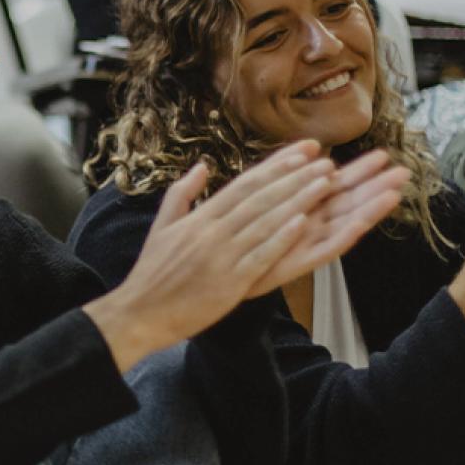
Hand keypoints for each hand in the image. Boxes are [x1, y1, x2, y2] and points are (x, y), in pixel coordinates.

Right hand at [87, 141, 407, 367]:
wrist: (139, 312)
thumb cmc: (152, 272)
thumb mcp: (162, 226)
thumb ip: (183, 194)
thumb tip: (202, 166)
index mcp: (199, 219)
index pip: (243, 184)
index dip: (275, 166)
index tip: (301, 151)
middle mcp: (212, 233)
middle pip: (260, 198)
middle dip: (295, 177)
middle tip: (325, 160)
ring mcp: (222, 257)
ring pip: (266, 222)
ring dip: (298, 201)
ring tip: (324, 184)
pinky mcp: (230, 283)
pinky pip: (260, 256)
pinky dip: (282, 238)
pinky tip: (303, 223)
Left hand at [241, 147, 410, 299]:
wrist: (217, 269)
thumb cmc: (238, 232)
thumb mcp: (259, 190)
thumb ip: (283, 167)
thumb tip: (313, 144)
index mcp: (303, 206)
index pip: (337, 184)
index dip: (360, 170)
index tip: (384, 155)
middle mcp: (310, 224)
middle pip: (349, 202)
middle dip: (376, 187)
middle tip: (404, 171)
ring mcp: (306, 244)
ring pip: (344, 223)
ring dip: (369, 210)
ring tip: (394, 194)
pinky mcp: (297, 263)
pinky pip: (324, 250)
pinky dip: (341, 237)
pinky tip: (359, 224)